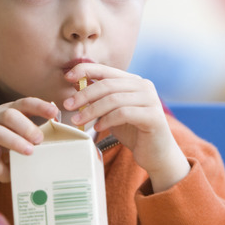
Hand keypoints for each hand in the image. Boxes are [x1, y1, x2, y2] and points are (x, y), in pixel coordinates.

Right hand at [0, 98, 58, 184]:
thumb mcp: (6, 123)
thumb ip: (28, 123)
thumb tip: (59, 125)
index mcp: (7, 111)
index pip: (24, 103)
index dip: (40, 106)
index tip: (55, 113)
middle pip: (9, 115)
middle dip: (26, 126)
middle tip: (40, 139)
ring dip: (14, 142)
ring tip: (29, 152)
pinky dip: (3, 171)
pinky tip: (12, 175)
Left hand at [63, 63, 189, 192]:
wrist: (156, 155)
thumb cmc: (133, 132)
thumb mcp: (112, 112)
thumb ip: (100, 98)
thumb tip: (77, 85)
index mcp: (134, 81)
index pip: (107, 70)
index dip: (86, 70)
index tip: (67, 77)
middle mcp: (144, 86)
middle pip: (108, 85)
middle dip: (84, 94)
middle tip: (68, 105)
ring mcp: (151, 100)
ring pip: (114, 99)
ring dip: (92, 109)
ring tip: (77, 120)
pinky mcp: (153, 116)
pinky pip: (123, 113)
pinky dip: (107, 119)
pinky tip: (98, 127)